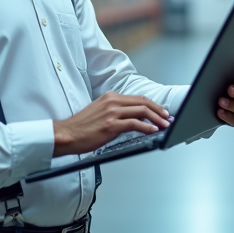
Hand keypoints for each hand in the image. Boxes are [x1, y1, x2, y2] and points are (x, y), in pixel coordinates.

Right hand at [52, 92, 170, 155]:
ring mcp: (112, 112)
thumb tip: (133, 117)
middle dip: (158, 110)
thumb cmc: (81, 127)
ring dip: (156, 119)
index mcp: (110, 97)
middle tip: (167, 117)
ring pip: (141, 111)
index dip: (152, 105)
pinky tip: (152, 131)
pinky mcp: (111, 125)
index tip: (161, 111)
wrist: (66, 135)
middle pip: (142, 102)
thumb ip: (115, 111)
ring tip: (164, 125)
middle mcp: (112, 101)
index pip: (137, 98)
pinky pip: (134, 124)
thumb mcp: (100, 112)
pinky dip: (147, 127)